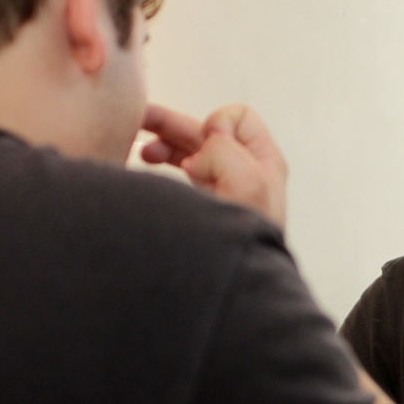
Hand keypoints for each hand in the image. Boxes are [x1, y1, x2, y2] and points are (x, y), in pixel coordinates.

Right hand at [141, 104, 287, 228]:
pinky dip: (164, 165)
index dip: (216, 125)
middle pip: (208, 132)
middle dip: (175, 124)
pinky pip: (182, 174)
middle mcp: (247, 171)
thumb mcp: (247, 183)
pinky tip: (144, 167)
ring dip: (165, 145)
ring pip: (192, 152)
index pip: (239, 118)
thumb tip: (203, 145)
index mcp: (263, 161)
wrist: (236, 286)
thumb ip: (226, 149)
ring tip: (140, 151)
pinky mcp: (206, 206)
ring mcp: (225, 188)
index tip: (204, 151)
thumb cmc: (247, 238)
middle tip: (139, 118)